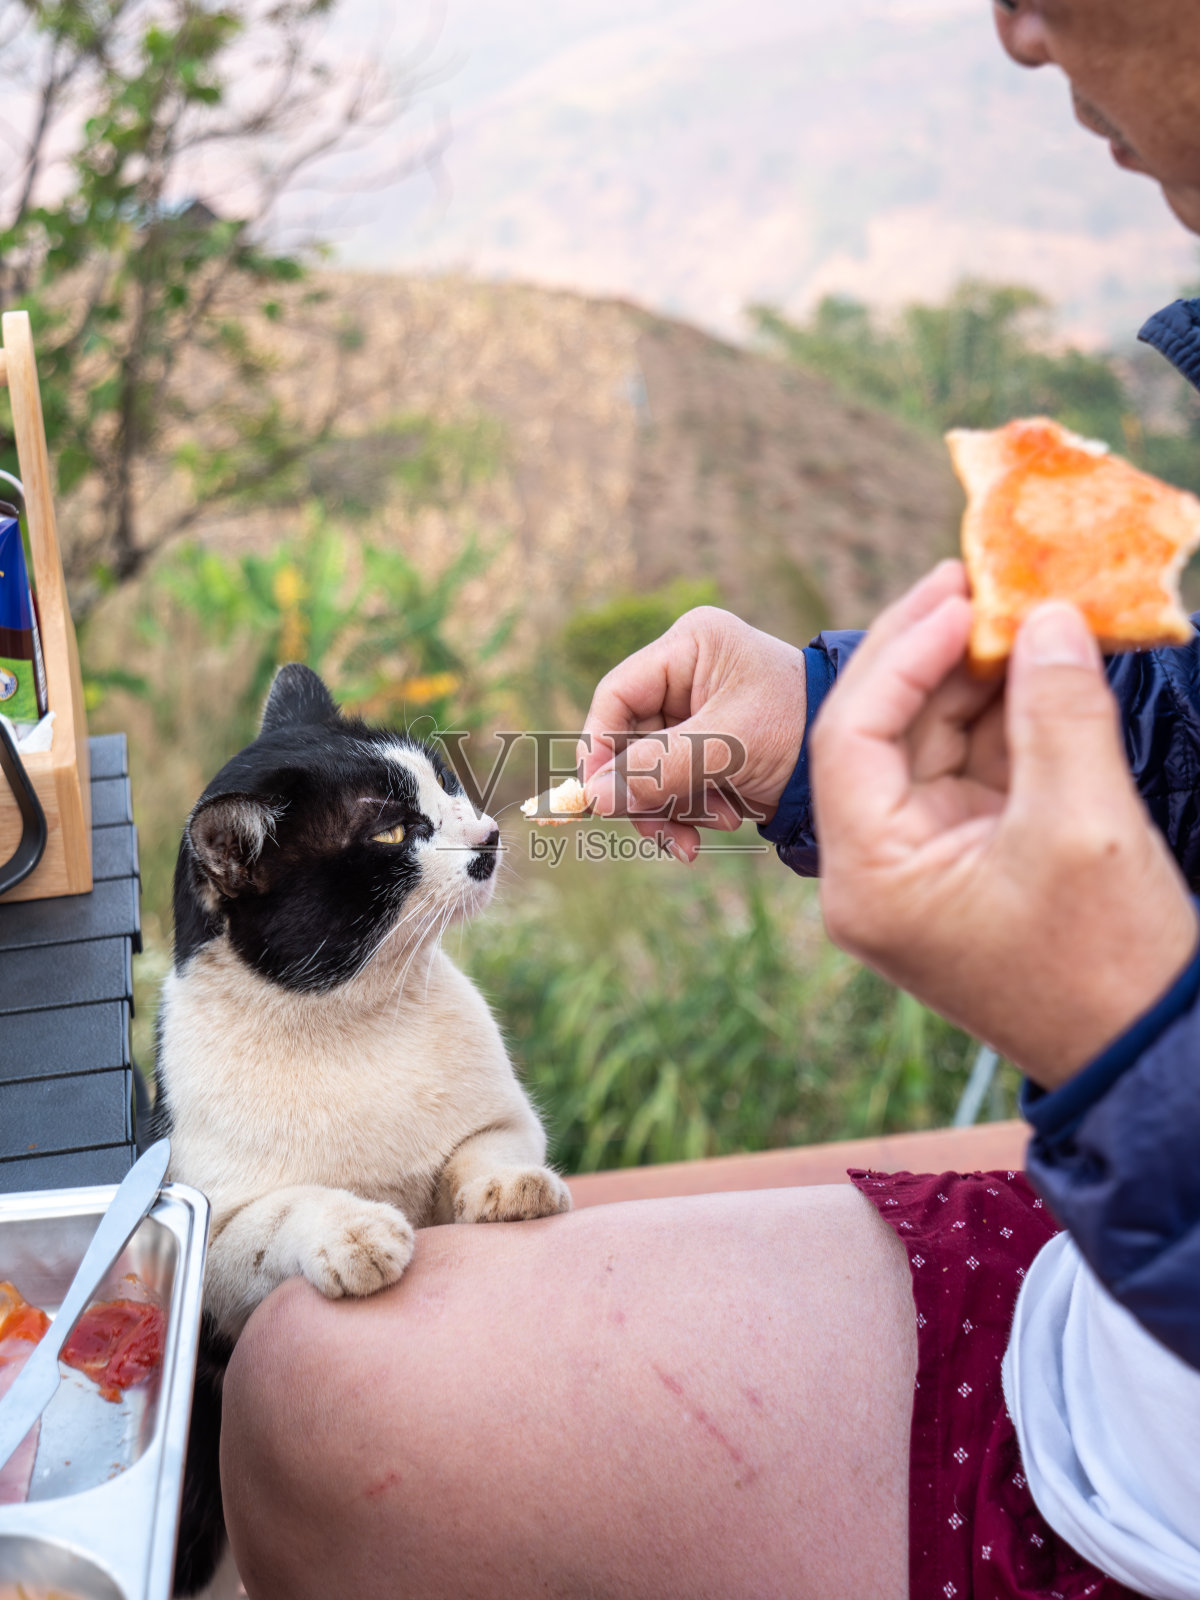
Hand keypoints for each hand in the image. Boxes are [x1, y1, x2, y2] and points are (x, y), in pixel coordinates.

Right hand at [578, 607, 806, 860]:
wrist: (856, 760)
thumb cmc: (798, 730)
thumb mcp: (728, 746)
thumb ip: (658, 769)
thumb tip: (591, 799)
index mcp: (689, 646)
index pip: (617, 695)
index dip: (599, 746)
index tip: (597, 796)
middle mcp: (685, 674)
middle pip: (627, 740)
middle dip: (645, 791)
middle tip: (659, 831)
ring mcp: (693, 713)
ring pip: (646, 770)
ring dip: (669, 809)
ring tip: (708, 829)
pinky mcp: (705, 748)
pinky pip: (671, 785)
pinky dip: (688, 812)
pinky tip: (723, 821)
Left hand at [810, 562, 1198, 1089]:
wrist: (1150, 1049)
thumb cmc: (1111, 958)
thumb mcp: (1085, 824)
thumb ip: (1059, 711)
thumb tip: (1045, 615)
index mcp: (870, 878)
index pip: (849, 740)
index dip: (900, 656)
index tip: (958, 594)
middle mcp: (876, 870)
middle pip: (880, 733)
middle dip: (931, 654)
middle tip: (979, 578)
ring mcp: (918, 865)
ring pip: (927, 743)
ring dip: (972, 677)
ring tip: (1021, 606)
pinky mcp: (964, 859)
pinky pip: (969, 768)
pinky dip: (1002, 716)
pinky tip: (1035, 660)